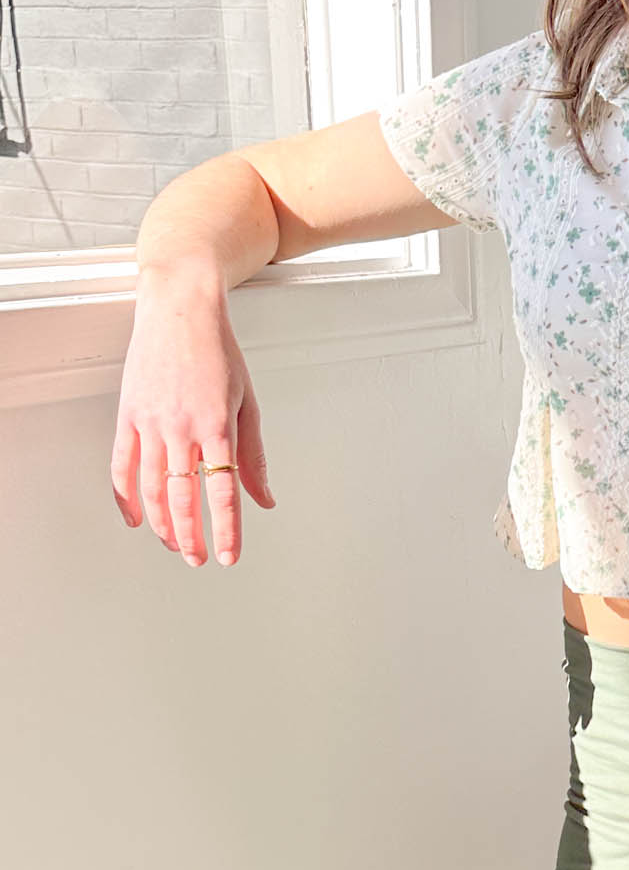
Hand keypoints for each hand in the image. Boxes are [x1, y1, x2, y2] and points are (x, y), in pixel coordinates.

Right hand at [111, 273, 275, 566]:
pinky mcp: (128, 415)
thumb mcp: (247, 403)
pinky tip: (136, 518)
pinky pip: (122, 465)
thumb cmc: (217, 351)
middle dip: (192, 537)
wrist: (180, 309)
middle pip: (184, 498)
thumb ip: (254, 456)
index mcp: (217, 426)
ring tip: (175, 545)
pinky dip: (126, 497)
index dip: (226, 530)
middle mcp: (181, 428)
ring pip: (153, 488)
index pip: (223, 492)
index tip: (229, 556)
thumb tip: (265, 499)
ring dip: (163, 524)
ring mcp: (150, 422)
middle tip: (201, 560)